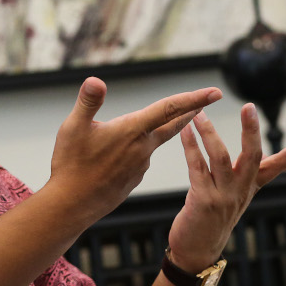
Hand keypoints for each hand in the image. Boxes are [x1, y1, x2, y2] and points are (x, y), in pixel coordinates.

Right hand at [48, 77, 221, 220]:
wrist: (72, 205)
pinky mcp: (134, 179)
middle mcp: (142, 148)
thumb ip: (88, 102)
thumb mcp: (73, 127)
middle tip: (206, 101)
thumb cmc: (70, 165)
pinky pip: (138, 159)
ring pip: (149, 142)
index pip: (169, 109)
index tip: (215, 92)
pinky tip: (114, 157)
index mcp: (132, 130)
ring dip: (147, 133)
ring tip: (121, 133)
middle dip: (189, 111)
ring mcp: (140, 166)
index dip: (194, 98)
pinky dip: (133, 152)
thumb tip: (95, 80)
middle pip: (171, 125)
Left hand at [167, 103, 285, 272]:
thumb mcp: (230, 198)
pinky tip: (185, 132)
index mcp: (249, 189)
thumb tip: (248, 158)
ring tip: (200, 114)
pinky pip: (197, 168)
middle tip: (250, 107)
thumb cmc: (209, 221)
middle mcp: (240, 192)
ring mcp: (223, 197)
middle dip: (251, 131)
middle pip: (252, 156)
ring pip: (221, 158)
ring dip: (210, 133)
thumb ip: (238, 178)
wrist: (196, 253)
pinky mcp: (204, 201)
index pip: (276, 167)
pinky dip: (191, 147)